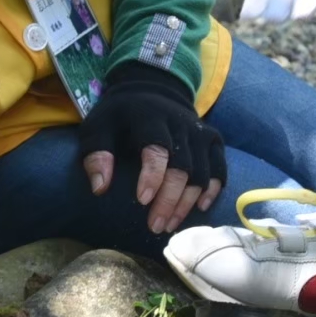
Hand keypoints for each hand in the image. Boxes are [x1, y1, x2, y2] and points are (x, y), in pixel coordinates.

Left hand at [78, 64, 224, 234]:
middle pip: (183, 166)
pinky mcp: (213, 140)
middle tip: (155, 225)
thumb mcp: (98, 127)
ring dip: (187, 203)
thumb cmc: (119, 118)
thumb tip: (100, 188)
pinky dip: (212, 190)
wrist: (151, 91)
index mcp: (149, 115)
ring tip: (169, 225)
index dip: (153, 175)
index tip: (142, 200)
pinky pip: (219, 169)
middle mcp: (180, 122)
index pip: (157, 147)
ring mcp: (200, 131)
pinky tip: (199, 208)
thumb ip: (96, 154)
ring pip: (202, 173)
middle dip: (170, 199)